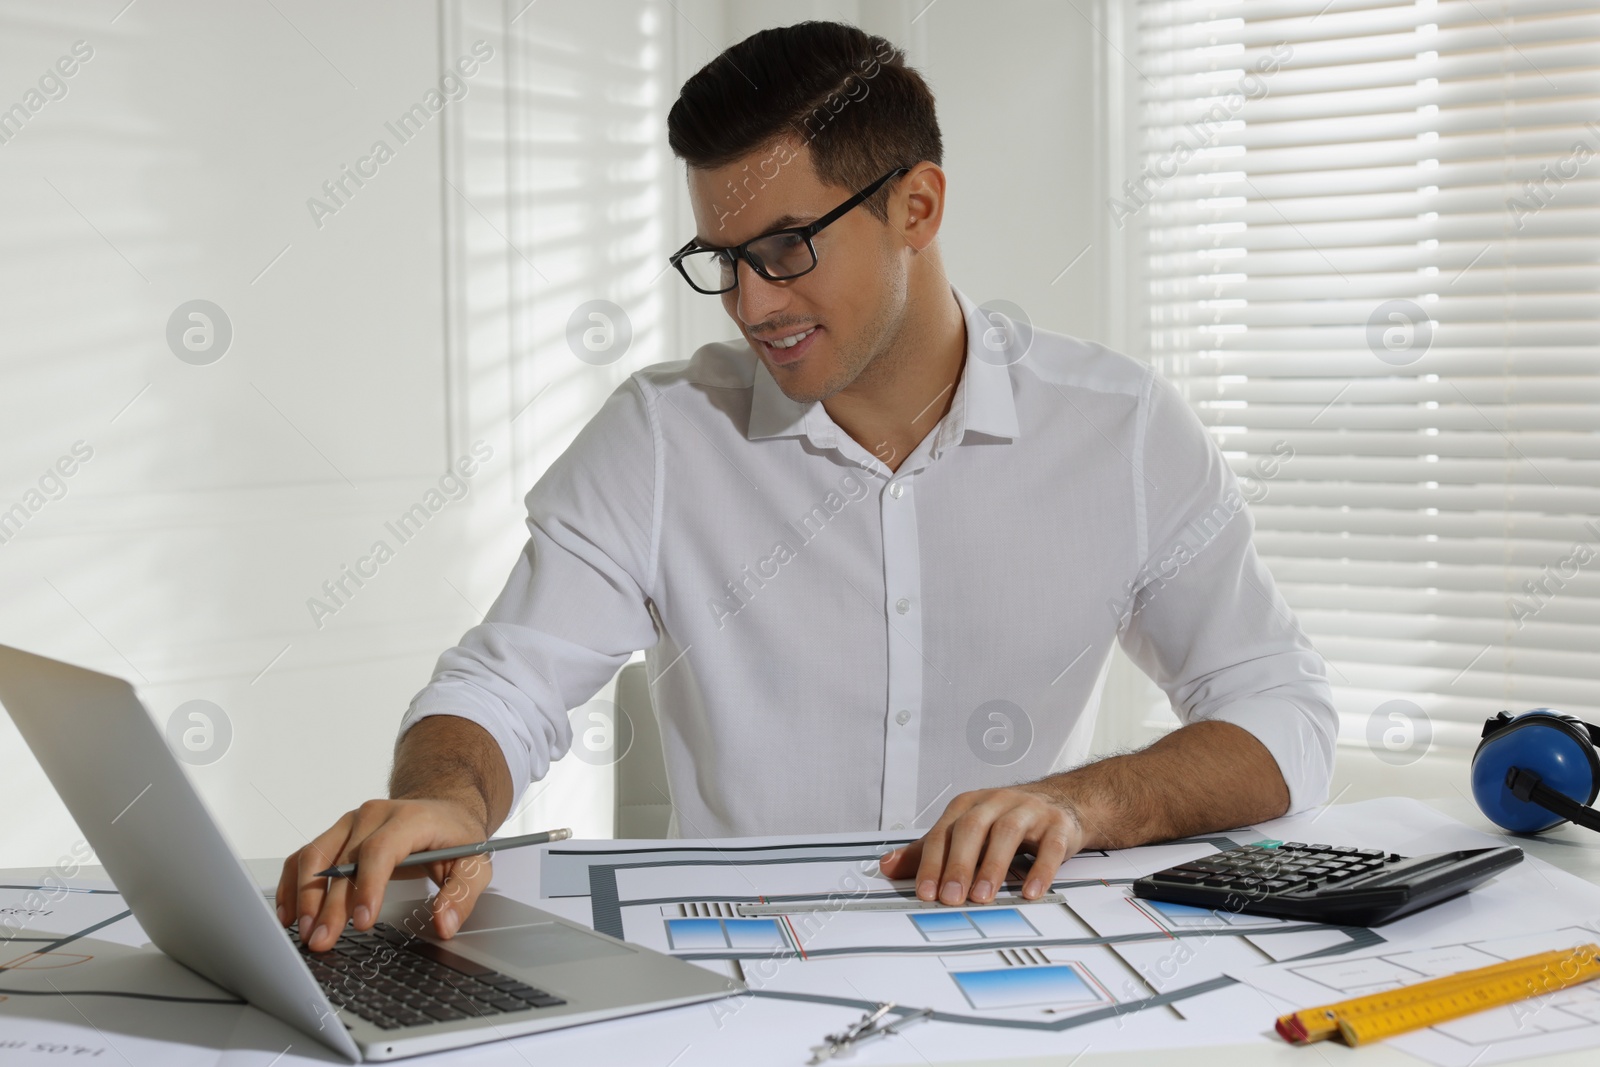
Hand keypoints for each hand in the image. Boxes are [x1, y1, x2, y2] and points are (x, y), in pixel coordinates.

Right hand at [275, 797, 493, 952]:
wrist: (442, 809)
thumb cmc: (455, 836)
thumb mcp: (475, 864)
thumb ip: (462, 895)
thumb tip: (444, 924)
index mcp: (409, 819)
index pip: (381, 851)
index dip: (368, 887)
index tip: (362, 922)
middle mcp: (374, 816)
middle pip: (344, 861)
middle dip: (330, 906)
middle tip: (323, 941)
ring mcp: (350, 823)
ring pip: (316, 856)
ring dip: (304, 896)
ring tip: (304, 932)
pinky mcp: (336, 834)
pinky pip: (305, 855)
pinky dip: (292, 883)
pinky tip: (289, 912)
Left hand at [877, 786, 1086, 904]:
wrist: (1059, 802)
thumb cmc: (1004, 820)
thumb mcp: (964, 830)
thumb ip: (928, 851)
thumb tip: (887, 867)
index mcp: (968, 806)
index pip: (943, 833)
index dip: (932, 863)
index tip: (925, 893)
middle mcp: (995, 803)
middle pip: (971, 829)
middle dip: (958, 865)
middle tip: (950, 898)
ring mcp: (1028, 811)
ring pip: (1007, 834)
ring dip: (992, 867)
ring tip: (982, 898)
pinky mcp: (1057, 825)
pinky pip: (1049, 846)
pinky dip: (1040, 870)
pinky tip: (1030, 892)